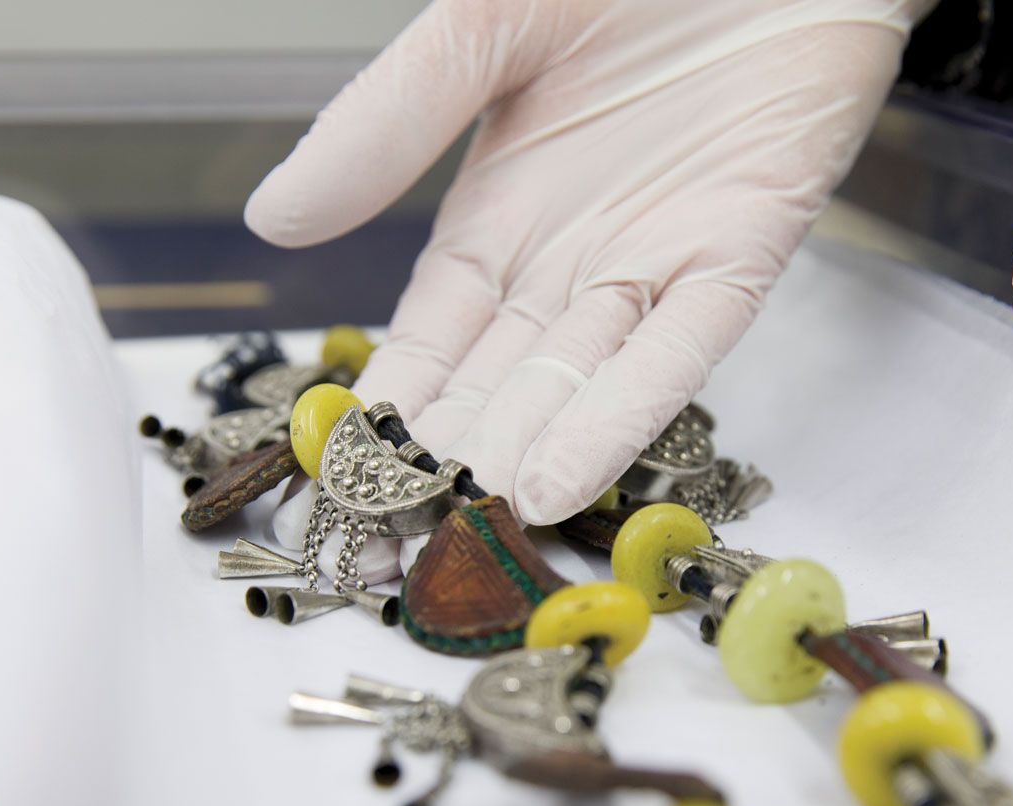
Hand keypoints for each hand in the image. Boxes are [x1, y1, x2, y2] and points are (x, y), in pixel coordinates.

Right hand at [247, 0, 927, 523]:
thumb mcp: (479, 25)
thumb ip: (388, 121)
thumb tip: (273, 219)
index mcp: (500, 212)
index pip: (430, 337)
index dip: (388, 410)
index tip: (342, 482)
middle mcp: (572, 256)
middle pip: (499, 381)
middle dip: (450, 462)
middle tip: (398, 546)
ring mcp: (655, 261)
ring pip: (578, 382)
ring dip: (524, 456)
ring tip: (470, 532)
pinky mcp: (739, 252)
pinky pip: (675, 348)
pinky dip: (620, 412)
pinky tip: (561, 478)